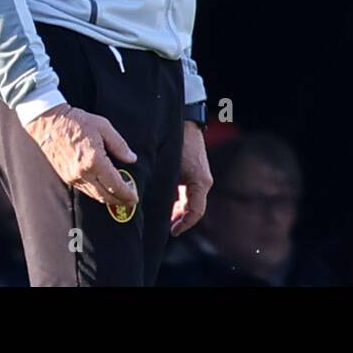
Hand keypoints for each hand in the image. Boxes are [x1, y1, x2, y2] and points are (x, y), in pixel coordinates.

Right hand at [24, 104, 138, 208]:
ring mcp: (73, 177)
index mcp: (94, 161)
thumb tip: (131, 158)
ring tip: (119, 198)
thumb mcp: (103, 126)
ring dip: (108, 199)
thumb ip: (119, 144)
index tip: (135, 197)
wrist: (49, 123)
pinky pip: (85, 191)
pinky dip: (97, 193)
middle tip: (130, 202)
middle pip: (105, 195)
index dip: (126, 194)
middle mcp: (83, 173)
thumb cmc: (76, 121)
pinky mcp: (66, 177)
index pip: (115, 184)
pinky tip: (103, 190)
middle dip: (119, 201)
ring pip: (94, 195)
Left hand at [171, 122, 211, 236]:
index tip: (172, 231)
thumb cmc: (177, 142)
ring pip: (191, 201)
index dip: (183, 224)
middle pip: (194, 209)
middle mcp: (203, 181)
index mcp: (200, 182)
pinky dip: (180, 199)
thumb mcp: (168, 167)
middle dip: (180, 219)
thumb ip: (164, 186)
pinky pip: (190, 192)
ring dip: (179, 209)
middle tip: (167, 227)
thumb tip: (148, 202)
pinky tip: (167, 199)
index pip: (195, 212)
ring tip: (165, 216)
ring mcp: (201, 176)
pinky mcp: (196, 172)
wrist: (185, 121)